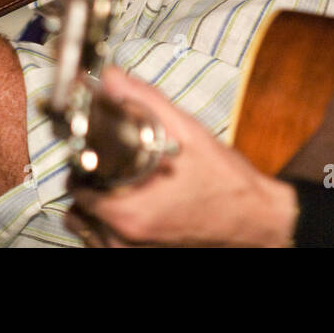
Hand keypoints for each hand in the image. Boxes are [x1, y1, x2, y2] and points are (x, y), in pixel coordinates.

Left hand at [69, 67, 298, 246]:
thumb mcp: (186, 131)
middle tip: (110, 157)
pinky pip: (107, 239)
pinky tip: (133, 198)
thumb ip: (143, 100)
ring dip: (97, 200)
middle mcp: (125, 239)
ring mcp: (133, 251)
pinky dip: (111, 219)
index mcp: (129, 212)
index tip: (91, 145)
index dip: (80, 161)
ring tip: (122, 178)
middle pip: (81, 205)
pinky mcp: (143, 255)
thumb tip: (109, 76)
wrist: (257, 218)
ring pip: (91, 224)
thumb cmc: (227, 182)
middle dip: (90, 177)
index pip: (77, 186)